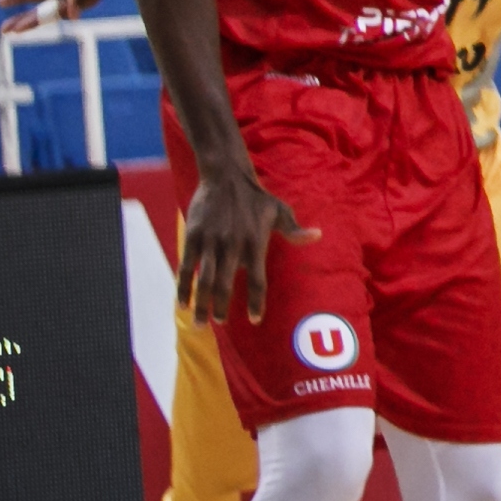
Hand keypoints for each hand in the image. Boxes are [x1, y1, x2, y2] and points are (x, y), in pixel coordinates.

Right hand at [175, 155, 308, 326]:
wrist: (226, 176)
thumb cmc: (255, 198)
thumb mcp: (279, 211)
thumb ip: (294, 230)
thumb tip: (317, 236)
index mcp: (256, 243)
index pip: (258, 279)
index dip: (256, 301)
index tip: (255, 320)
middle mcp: (233, 245)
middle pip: (227, 284)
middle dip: (223, 307)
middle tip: (221, 323)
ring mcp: (211, 242)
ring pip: (205, 280)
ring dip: (202, 304)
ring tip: (201, 324)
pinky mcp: (194, 237)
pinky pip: (186, 267)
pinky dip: (183, 287)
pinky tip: (182, 303)